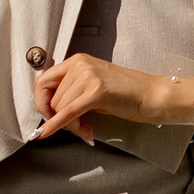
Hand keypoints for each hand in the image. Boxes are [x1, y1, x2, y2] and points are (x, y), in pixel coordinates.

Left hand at [30, 52, 151, 143]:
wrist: (152, 95)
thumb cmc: (126, 93)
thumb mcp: (93, 85)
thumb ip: (72, 92)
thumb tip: (50, 112)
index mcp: (78, 60)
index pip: (43, 81)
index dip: (41, 102)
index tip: (47, 116)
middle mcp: (81, 64)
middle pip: (51, 98)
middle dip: (58, 118)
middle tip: (75, 127)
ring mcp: (89, 76)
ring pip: (60, 108)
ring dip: (70, 125)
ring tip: (87, 128)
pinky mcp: (97, 91)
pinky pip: (68, 112)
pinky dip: (56, 124)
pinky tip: (46, 133)